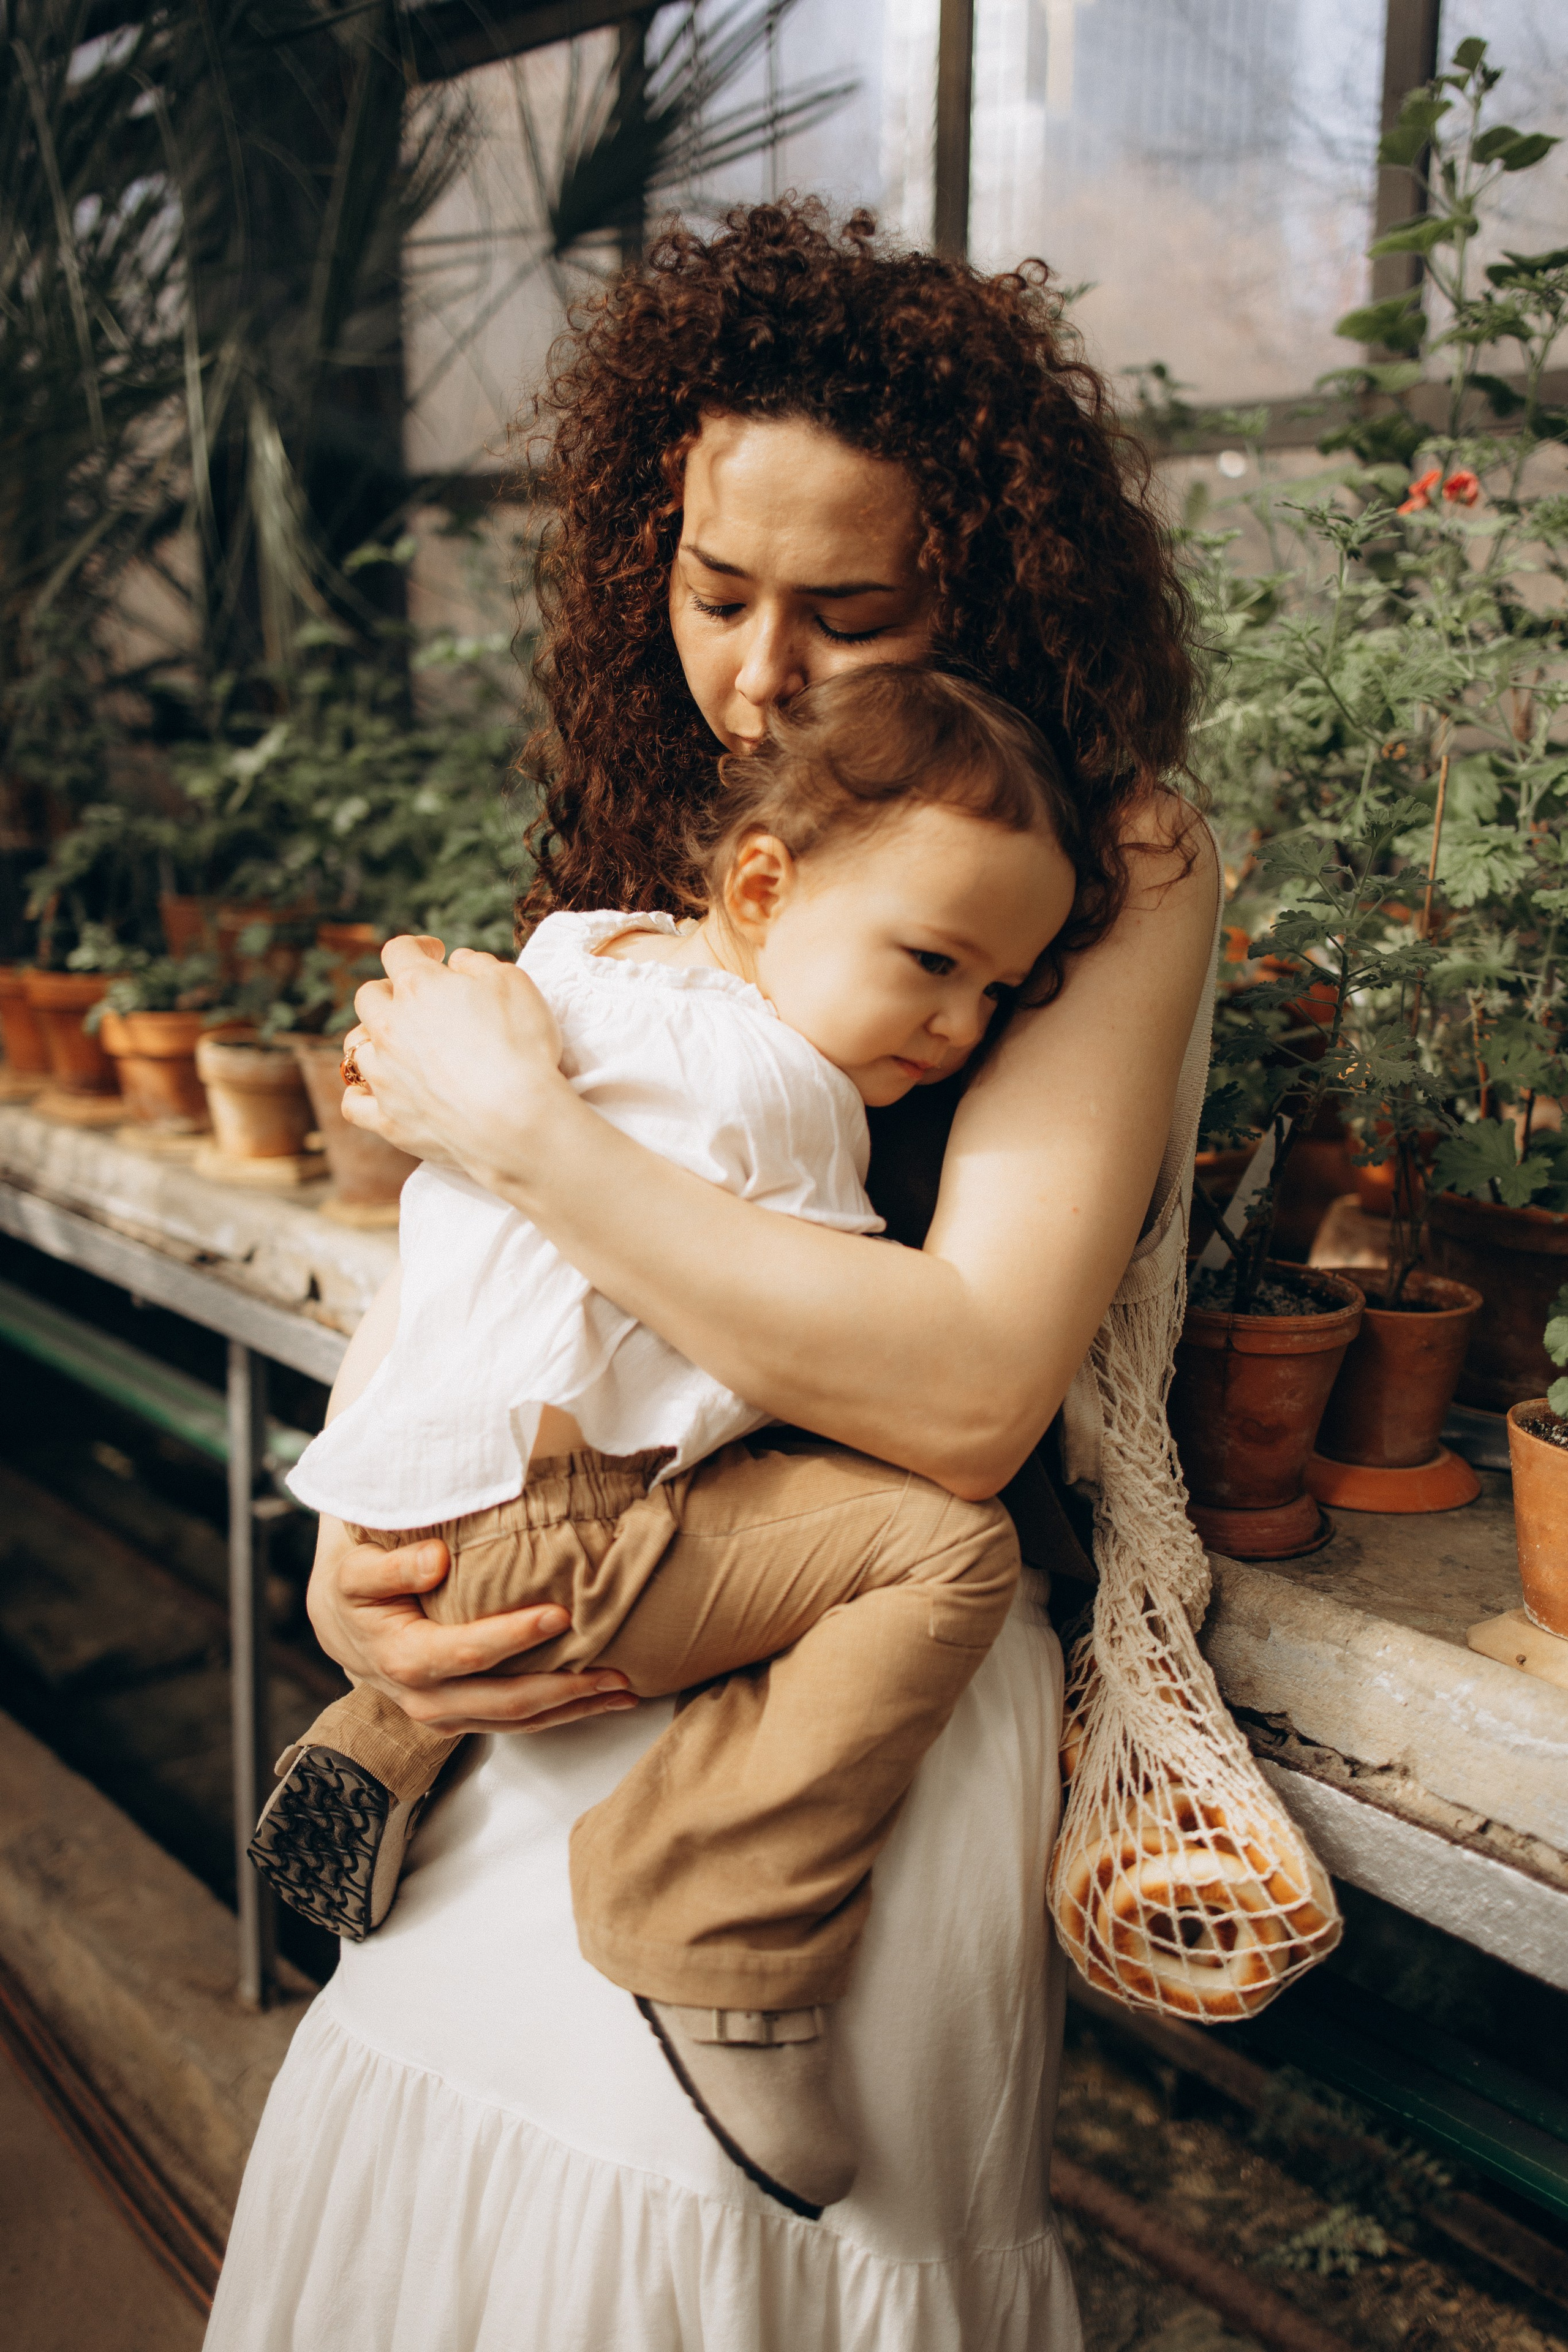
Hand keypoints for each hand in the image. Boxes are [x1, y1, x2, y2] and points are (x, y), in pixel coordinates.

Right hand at [307, 1517, 635, 1737]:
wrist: (340, 1623)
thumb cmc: (355, 1585)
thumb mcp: (357, 1568)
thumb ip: (392, 1566)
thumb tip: (436, 1561)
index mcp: (403, 1658)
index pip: (467, 1653)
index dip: (514, 1636)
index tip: (559, 1614)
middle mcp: (425, 1700)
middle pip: (504, 1702)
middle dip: (565, 1690)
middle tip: (616, 1673)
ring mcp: (444, 1717)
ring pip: (517, 1722)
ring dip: (573, 1709)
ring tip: (625, 1692)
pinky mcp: (461, 1719)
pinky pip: (515, 1724)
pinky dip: (560, 1715)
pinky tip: (598, 1700)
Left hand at [339, 934, 562, 1178]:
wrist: (516, 1120)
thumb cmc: (521, 1047)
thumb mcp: (514, 983)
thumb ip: (479, 963)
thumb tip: (457, 961)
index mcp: (419, 987)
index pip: (399, 951)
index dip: (417, 946)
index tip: (434, 953)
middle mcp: (390, 1027)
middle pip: (369, 996)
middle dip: (390, 991)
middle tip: (416, 1001)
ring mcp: (384, 1075)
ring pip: (355, 1046)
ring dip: (373, 1039)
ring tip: (396, 1046)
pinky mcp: (387, 1119)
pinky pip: (354, 1103)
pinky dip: (361, 1094)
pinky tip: (376, 1091)